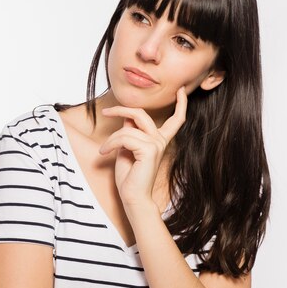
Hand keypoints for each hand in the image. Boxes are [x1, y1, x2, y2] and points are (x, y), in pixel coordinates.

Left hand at [99, 87, 186, 211]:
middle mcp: (160, 141)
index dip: (181, 104)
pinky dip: (110, 144)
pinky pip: (124, 137)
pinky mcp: (149, 150)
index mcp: (159, 140)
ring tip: (103, 150)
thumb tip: (127, 117)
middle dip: (122, 109)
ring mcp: (156, 144)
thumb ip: (129, 133)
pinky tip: (105, 153)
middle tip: (106, 112)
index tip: (182, 90)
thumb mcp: (127, 149)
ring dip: (110, 139)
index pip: (175, 120)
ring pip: (127, 129)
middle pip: (141, 114)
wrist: (133, 197)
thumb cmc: (130, 177)